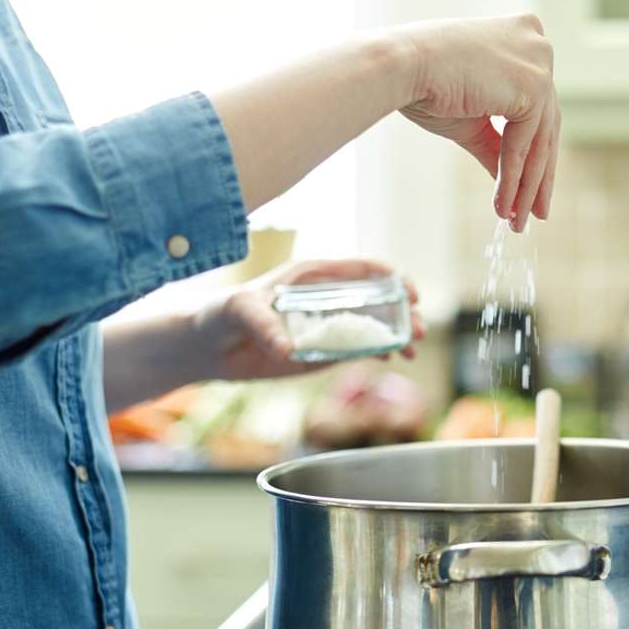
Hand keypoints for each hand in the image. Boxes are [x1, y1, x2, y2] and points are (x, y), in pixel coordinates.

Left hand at [190, 259, 425, 381]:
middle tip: (419, 330)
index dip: (392, 277)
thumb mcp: (238, 310)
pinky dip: (382, 351)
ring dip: (399, 334)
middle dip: (404, 312)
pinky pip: (361, 348)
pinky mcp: (325, 350)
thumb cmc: (221, 314)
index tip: (410, 292)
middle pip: (379, 299)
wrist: (209, 347)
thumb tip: (287, 349)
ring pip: (376, 325)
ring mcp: (330, 324)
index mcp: (314, 276)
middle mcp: (329, 298)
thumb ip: (263, 324)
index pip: (363, 269)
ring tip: (412, 350)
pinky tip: (394, 359)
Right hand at [398, 14, 559, 231]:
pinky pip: (525, 144)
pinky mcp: (534, 83)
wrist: (400, 67)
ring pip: (539, 139)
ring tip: (516, 220)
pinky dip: (514, 178)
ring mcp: (539, 61)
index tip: (529, 191)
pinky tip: (504, 205)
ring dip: (526, 186)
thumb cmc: (423, 85)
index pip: (537, 107)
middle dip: (537, 177)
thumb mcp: (471, 120)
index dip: (533, 153)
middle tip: (533, 214)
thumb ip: (497, 145)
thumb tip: (514, 184)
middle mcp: (537, 43)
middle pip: (545, 125)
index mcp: (522, 37)